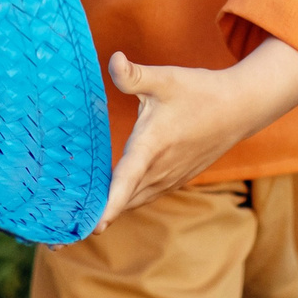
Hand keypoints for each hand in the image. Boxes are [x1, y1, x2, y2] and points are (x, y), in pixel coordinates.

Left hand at [92, 39, 297, 235]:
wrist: (238, 109)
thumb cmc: (199, 91)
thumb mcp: (165, 79)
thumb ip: (135, 75)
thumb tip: (114, 59)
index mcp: (152, 146)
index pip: (126, 181)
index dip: (109, 204)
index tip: (92, 228)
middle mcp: (160, 168)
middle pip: (123, 201)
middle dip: (94, 218)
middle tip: (59, 238)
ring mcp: (169, 178)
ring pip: (133, 202)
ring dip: (108, 214)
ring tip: (75, 227)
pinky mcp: (174, 179)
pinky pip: (144, 197)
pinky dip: (125, 204)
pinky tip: (108, 204)